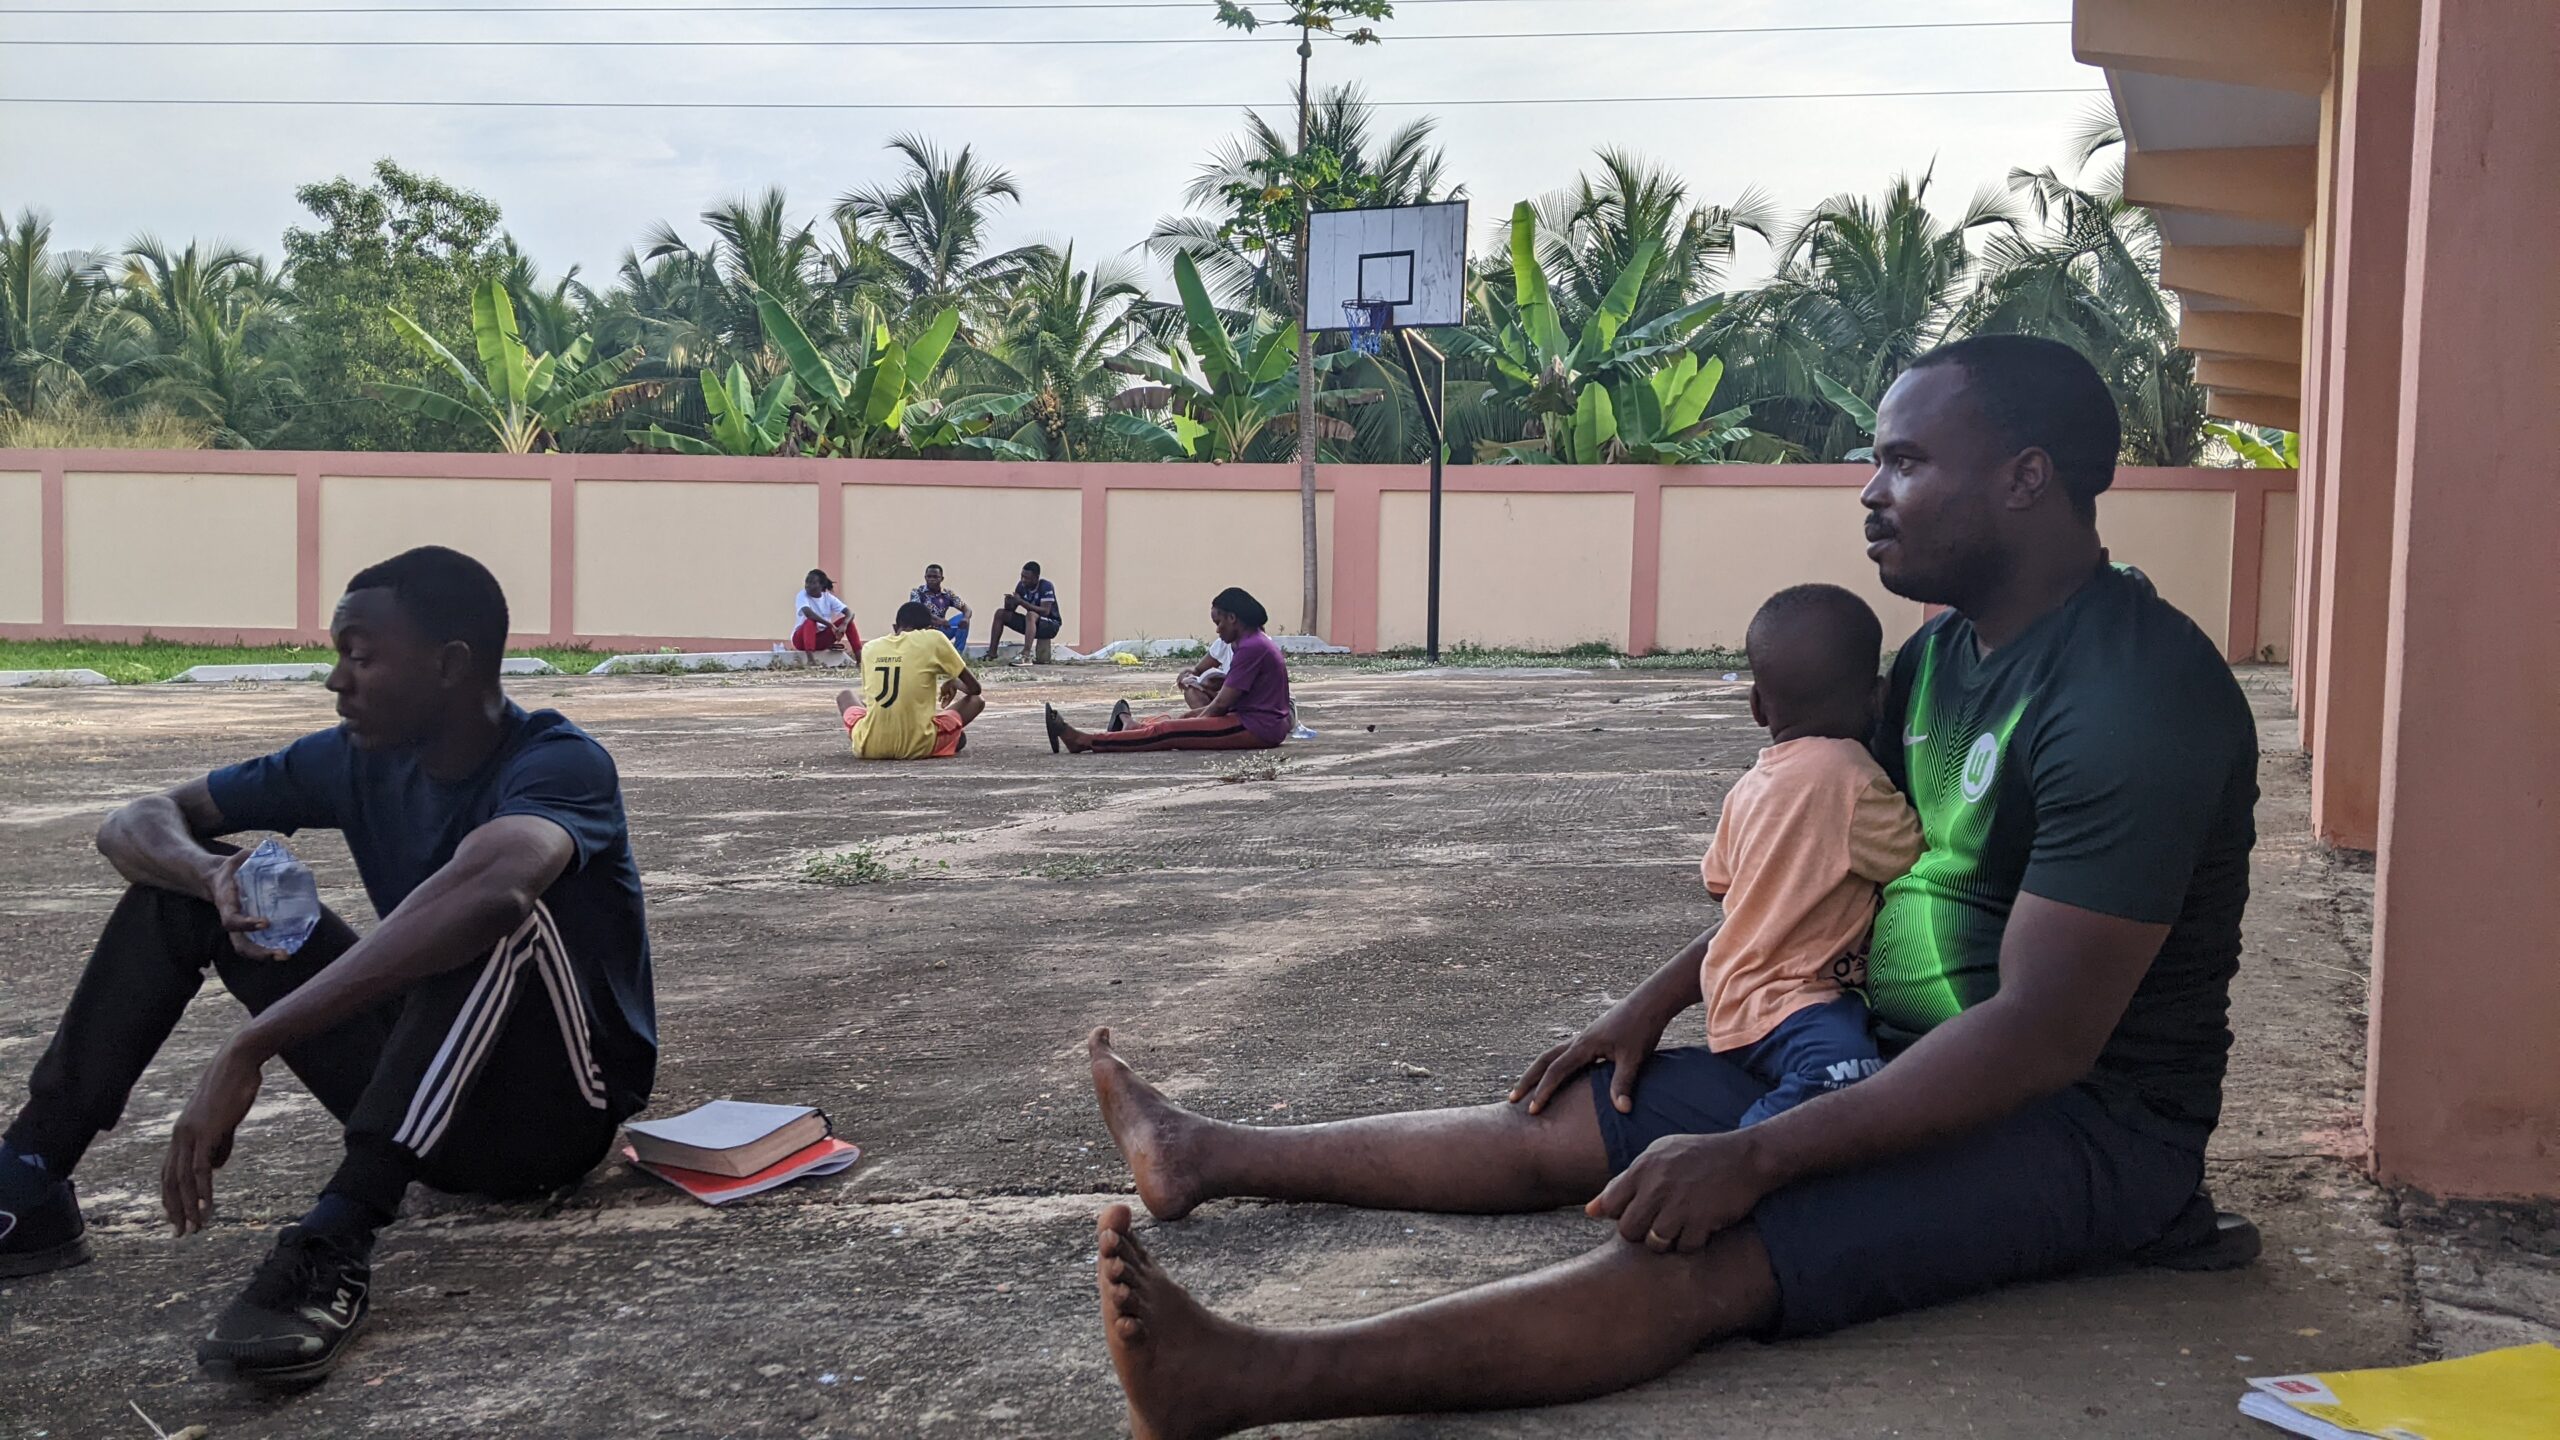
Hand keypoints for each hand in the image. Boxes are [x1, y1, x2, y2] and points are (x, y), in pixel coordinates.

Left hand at [163, 1039, 265, 1234]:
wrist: (239, 1061)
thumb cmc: (235, 1086)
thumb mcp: (225, 1120)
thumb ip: (218, 1144)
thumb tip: (215, 1168)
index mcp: (181, 1133)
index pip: (169, 1173)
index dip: (171, 1197)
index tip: (177, 1217)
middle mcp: (179, 1136)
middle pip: (170, 1181)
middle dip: (175, 1210)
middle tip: (181, 1233)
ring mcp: (190, 1134)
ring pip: (182, 1180)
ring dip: (188, 1207)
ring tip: (195, 1227)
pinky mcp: (206, 1132)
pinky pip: (200, 1169)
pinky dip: (201, 1190)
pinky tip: (206, 1206)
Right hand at [208, 848, 282, 960]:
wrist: (219, 878)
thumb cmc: (232, 869)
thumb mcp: (239, 858)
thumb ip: (252, 855)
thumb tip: (273, 852)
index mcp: (226, 904)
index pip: (231, 921)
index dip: (246, 924)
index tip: (265, 922)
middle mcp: (232, 919)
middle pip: (241, 944)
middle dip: (260, 952)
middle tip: (283, 953)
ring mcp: (240, 927)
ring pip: (248, 949)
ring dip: (267, 955)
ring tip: (287, 954)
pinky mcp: (249, 928)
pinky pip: (258, 942)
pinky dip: (272, 946)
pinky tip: (291, 945)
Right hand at [1510, 995, 1674, 1115]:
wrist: (1650, 1002)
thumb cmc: (1642, 1028)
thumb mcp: (1634, 1058)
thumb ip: (1623, 1083)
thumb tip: (1622, 1110)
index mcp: (1584, 1045)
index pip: (1556, 1071)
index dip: (1543, 1091)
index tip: (1532, 1110)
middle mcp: (1578, 1041)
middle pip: (1544, 1060)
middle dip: (1528, 1080)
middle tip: (1512, 1098)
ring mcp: (1585, 1038)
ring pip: (1553, 1055)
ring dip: (1538, 1072)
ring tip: (1528, 1089)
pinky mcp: (1593, 1038)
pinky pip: (1566, 1054)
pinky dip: (1555, 1067)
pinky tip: (1560, 1078)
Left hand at [1586, 1130, 1772, 1252]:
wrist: (1745, 1156)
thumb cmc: (1697, 1155)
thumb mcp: (1657, 1156)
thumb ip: (1623, 1182)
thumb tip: (1590, 1210)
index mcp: (1643, 1168)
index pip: (1611, 1206)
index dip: (1622, 1214)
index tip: (1639, 1211)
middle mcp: (1657, 1186)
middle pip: (1629, 1230)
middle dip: (1640, 1234)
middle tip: (1658, 1225)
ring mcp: (1680, 1204)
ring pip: (1654, 1243)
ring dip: (1665, 1242)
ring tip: (1678, 1228)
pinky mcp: (1703, 1220)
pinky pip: (1685, 1248)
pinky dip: (1691, 1244)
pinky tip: (1699, 1229)